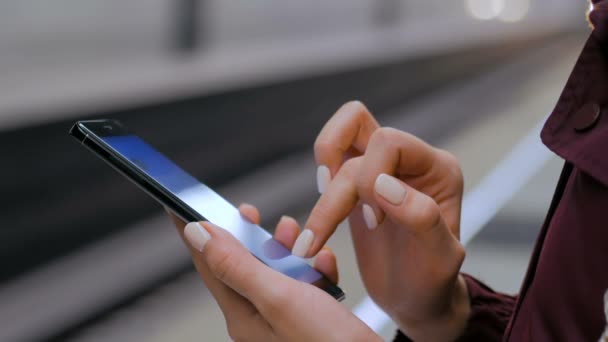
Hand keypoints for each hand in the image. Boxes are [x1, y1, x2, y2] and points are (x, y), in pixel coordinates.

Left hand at [167, 204, 380, 341]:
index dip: (193, 231)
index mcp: (242, 314)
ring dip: (284, 247)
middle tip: (249, 212)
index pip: (207, 264)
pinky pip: (303, 281)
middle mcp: (259, 316)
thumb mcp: (277, 297)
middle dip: (248, 234)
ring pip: (274, 269)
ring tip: (293, 233)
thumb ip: (236, 265)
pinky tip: (324, 263)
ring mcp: (284, 316)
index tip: (178, 205)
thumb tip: (199, 235)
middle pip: (241, 264)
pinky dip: (312, 265)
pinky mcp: (309, 314)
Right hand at [292, 101, 469, 340]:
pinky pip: (328, 162)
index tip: (375, 222)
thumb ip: (422, 217)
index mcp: (437, 168)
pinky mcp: (355, 184)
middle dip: (340, 181)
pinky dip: (317, 192)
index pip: (389, 142)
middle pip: (355, 128)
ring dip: (323, 184)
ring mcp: (379, 168)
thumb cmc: (432, 281)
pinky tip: (317, 228)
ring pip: (337, 140)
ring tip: (318, 231)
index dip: (371, 178)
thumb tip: (383, 184)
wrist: (415, 299)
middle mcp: (408, 160)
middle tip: (350, 219)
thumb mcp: (440, 260)